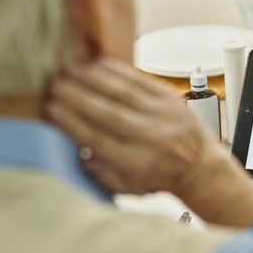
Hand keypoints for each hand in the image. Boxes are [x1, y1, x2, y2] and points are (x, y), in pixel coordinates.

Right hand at [46, 58, 218, 194]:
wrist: (200, 167)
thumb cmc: (161, 178)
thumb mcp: (129, 188)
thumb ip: (101, 172)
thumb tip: (75, 149)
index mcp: (138, 163)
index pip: (98, 139)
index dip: (72, 121)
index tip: (52, 109)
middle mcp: (153, 138)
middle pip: (108, 113)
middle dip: (78, 97)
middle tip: (56, 85)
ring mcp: (165, 116)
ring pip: (124, 93)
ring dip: (95, 80)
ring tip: (72, 72)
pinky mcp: (172, 99)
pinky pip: (141, 80)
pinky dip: (118, 71)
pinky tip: (99, 64)